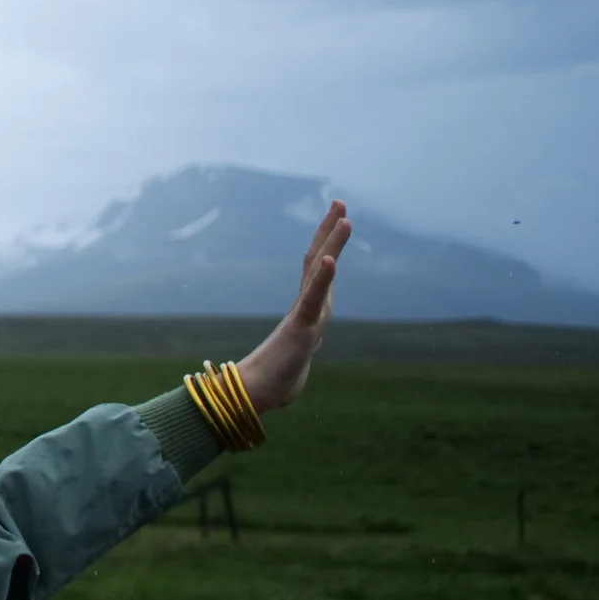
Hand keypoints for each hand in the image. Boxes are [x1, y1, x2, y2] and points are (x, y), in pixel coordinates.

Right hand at [234, 200, 350, 411]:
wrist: (255, 396)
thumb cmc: (275, 383)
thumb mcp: (296, 364)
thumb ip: (296, 359)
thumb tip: (291, 367)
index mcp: (307, 312)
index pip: (318, 271)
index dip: (327, 245)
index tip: (337, 221)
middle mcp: (306, 307)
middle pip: (318, 260)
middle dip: (329, 231)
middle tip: (339, 202)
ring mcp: (303, 315)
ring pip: (318, 272)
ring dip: (331, 244)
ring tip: (343, 218)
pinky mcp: (300, 328)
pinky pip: (313, 299)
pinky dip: (323, 278)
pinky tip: (330, 259)